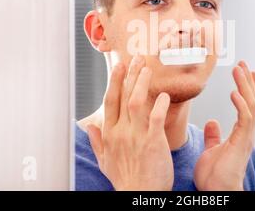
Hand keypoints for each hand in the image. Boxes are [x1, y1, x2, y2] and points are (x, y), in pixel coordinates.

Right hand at [86, 55, 173, 190]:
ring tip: (147, 68)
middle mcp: (121, 132)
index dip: (115, 81)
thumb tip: (90, 127)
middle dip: (129, 75)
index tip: (119, 66)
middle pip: (123, 96)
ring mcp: (137, 136)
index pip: (111, 101)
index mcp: (110, 134)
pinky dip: (160, 104)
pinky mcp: (153, 142)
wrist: (139, 195)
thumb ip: (97, 142)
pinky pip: (156, 118)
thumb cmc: (126, 179)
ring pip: (137, 102)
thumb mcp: (105, 161)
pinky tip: (164, 94)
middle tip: (136, 59)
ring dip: (142, 83)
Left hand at [194, 60, 254, 190]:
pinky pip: (245, 119)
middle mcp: (247, 132)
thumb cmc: (215, 176)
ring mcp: (246, 137)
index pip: (247, 105)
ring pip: (251, 105)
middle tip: (243, 64)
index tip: (245, 72)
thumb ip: (213, 136)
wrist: (217, 192)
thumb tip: (211, 122)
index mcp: (240, 132)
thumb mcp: (212, 149)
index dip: (247, 88)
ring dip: (245, 86)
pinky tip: (234, 92)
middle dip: (248, 81)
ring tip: (240, 70)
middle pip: (252, 101)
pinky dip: (241, 105)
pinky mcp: (242, 142)